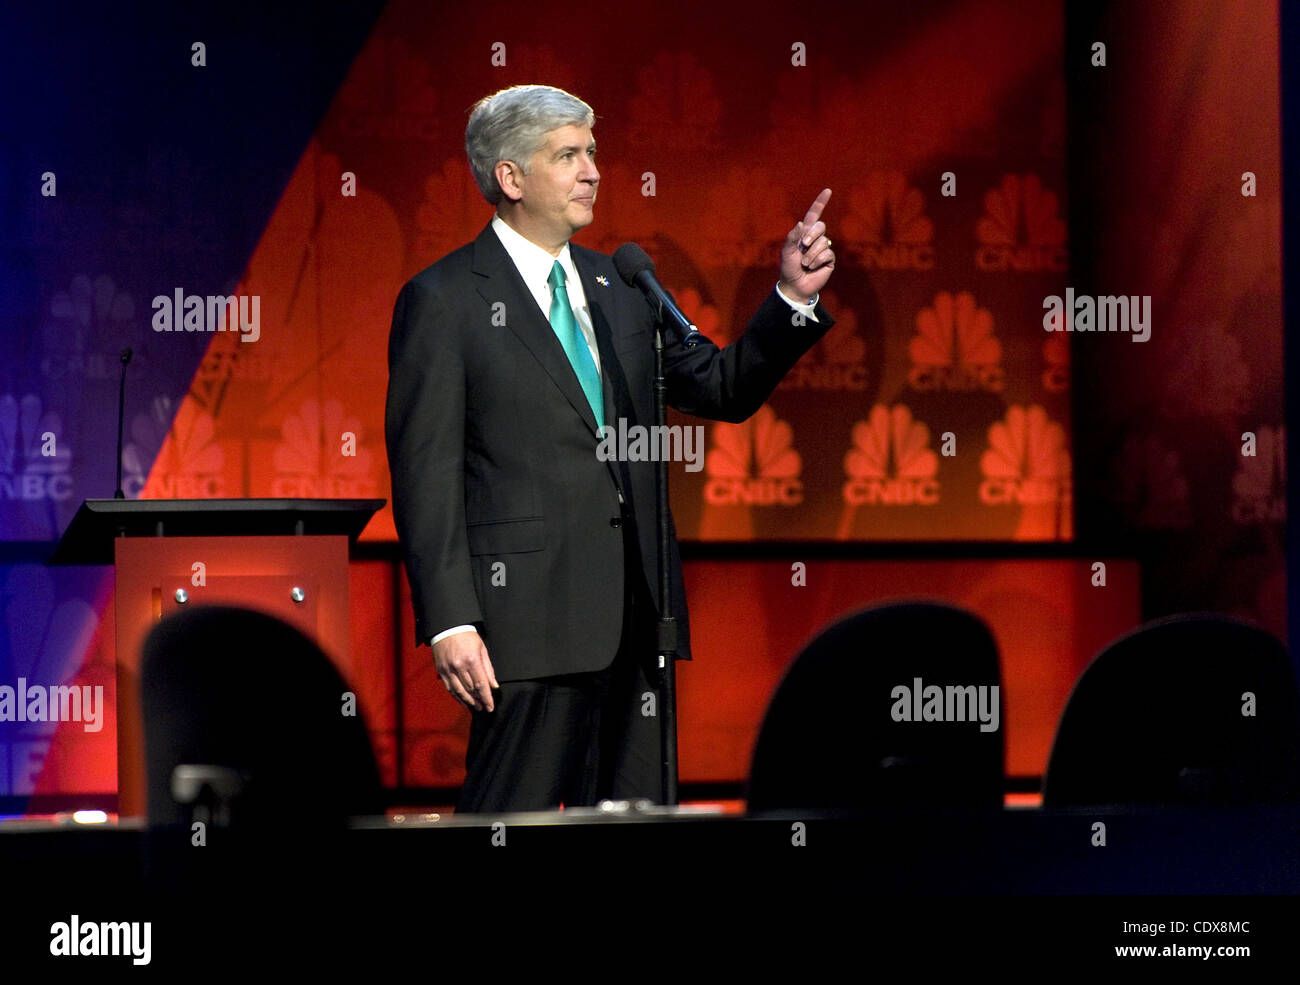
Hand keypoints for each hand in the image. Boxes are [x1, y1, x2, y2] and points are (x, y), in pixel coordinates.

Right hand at [432, 630, 498, 712]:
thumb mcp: (482, 649)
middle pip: (471, 689)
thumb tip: (494, 686)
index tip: (490, 706)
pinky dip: (457, 696)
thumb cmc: (467, 636)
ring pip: (459, 691)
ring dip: (468, 701)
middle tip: (484, 708)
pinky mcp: (441, 671)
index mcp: (472, 660)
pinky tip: (463, 701)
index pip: (481, 684)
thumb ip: (488, 669)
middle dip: (479, 700)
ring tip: (476, 707)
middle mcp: (459, 666)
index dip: (486, 698)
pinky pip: (449, 688)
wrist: (447, 628)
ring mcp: (448, 670)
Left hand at [778, 188, 834, 302]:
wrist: (795, 286)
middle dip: (811, 236)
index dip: (820, 202)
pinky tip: (812, 268)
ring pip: (823, 242)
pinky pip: (827, 253)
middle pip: (820, 226)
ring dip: (811, 254)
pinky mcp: (829, 259)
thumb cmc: (788, 268)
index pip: (814, 214)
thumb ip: (792, 237)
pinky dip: (817, 261)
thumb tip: (801, 223)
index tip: (828, 190)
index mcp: (804, 233)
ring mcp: (823, 248)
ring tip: (805, 264)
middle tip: (803, 246)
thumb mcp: (786, 251)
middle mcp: (815, 239)